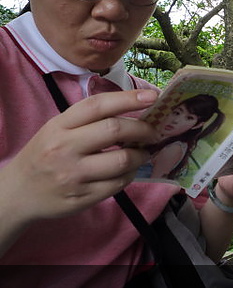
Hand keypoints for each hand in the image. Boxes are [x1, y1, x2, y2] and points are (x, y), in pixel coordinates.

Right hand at [2, 90, 159, 223]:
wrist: (18, 193)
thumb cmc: (44, 154)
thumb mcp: (57, 128)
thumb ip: (89, 119)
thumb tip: (135, 110)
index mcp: (59, 126)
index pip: (98, 105)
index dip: (129, 98)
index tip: (152, 96)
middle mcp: (65, 148)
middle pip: (114, 130)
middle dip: (142, 129)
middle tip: (153, 131)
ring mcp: (73, 175)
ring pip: (121, 160)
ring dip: (140, 155)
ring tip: (143, 152)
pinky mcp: (81, 197)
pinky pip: (118, 184)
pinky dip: (130, 174)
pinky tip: (129, 170)